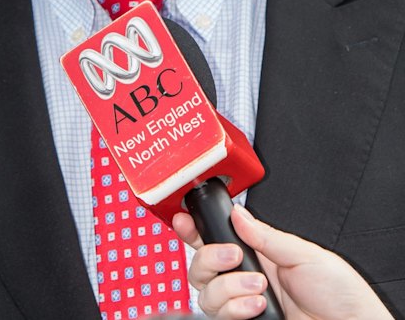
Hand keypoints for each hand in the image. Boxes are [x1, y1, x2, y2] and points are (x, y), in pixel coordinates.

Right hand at [173, 203, 391, 319]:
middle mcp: (245, 281)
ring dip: (229, 288)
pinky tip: (256, 308)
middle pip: (200, 269)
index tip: (183, 220)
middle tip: (234, 257)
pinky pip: (220, 318)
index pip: (217, 240)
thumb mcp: (305, 254)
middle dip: (210, 259)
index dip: (194, 230)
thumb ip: (267, 236)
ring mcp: (244, 307)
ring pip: (206, 295)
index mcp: (260, 256)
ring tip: (259, 290)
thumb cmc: (340, 293)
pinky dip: (235, 309)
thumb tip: (238, 214)